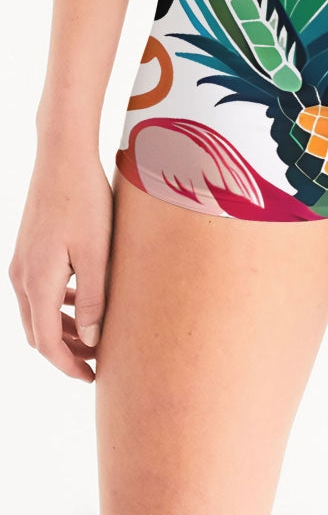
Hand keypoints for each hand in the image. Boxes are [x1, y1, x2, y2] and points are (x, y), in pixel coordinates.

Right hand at [8, 143, 112, 382]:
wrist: (63, 158)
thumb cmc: (86, 201)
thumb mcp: (97, 253)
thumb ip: (94, 298)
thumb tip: (93, 339)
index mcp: (37, 282)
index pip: (47, 342)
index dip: (69, 365)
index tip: (92, 378)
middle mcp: (22, 276)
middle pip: (38, 332)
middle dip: (65, 351)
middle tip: (96, 362)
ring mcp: (21, 261)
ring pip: (38, 312)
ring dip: (62, 328)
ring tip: (94, 335)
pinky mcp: (28, 248)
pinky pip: (38, 290)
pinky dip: (57, 305)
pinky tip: (81, 300)